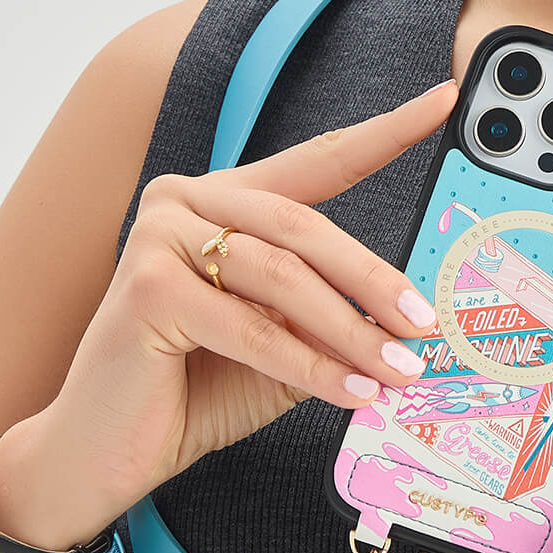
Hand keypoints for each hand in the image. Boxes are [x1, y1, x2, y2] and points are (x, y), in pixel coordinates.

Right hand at [38, 77, 462, 527]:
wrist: (108, 451)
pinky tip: (350, 392)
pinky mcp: (145, 287)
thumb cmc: (197, 391)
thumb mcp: (287, 347)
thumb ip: (333, 317)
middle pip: (306, 227)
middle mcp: (188, 202)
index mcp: (227, 201)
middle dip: (376, 282)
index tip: (444, 100)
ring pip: (284, 277)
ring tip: (399, 371)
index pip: (319, 161)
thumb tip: (412, 316)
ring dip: (351, 332)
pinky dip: (309, 365)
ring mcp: (159, 237)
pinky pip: (251, 327)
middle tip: (427, 326)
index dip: (384, 132)